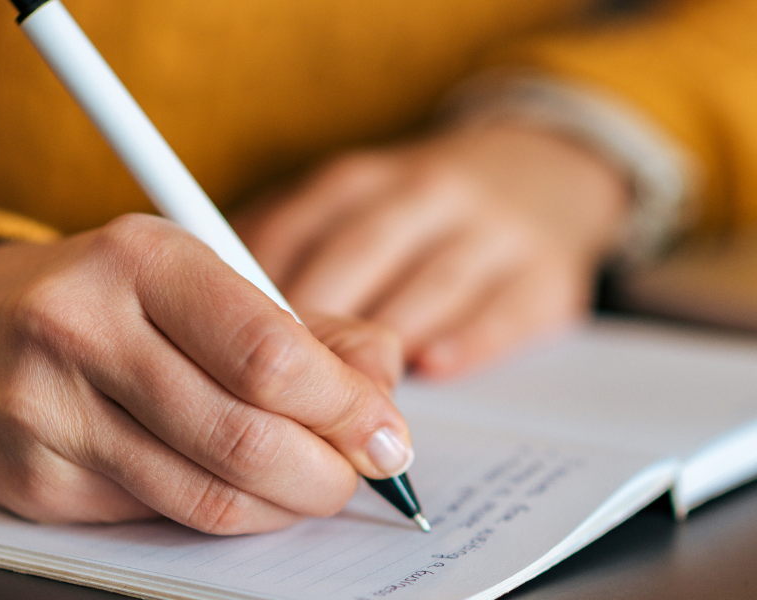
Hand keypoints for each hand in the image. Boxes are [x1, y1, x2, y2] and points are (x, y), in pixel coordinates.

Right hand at [0, 214, 410, 534]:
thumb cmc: (110, 301)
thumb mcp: (206, 281)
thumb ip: (308, 328)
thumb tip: (383, 384)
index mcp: (144, 258)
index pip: (270, 353)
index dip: (346, 408)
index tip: (387, 434)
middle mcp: (85, 327)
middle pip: (246, 434)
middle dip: (327, 471)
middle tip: (358, 475)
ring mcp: (50, 409)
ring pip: (208, 494)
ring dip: (283, 505)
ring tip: (310, 486)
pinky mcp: (35, 480)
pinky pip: (162, 518)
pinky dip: (224, 515)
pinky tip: (238, 490)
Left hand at [232, 123, 629, 377]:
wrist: (544, 174)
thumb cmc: (419, 215)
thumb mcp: (353, 209)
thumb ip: (290, 253)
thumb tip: (211, 321)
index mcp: (362, 180)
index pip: (297, 231)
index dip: (259, 295)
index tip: (228, 350)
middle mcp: (426, 193)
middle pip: (359, 257)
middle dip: (317, 327)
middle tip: (282, 391)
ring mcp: (492, 231)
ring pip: (430, 283)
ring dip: (385, 342)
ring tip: (348, 399)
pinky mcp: (546, 274)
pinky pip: (503, 309)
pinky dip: (465, 339)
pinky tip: (433, 366)